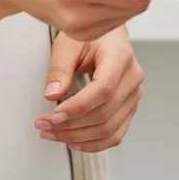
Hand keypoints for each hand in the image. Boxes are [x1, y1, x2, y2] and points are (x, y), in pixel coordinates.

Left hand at [34, 28, 144, 152]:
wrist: (108, 36)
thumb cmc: (91, 36)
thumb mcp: (69, 43)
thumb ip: (60, 68)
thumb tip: (53, 94)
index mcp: (120, 56)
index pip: (103, 90)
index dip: (78, 108)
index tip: (54, 115)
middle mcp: (132, 77)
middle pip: (105, 113)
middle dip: (71, 125)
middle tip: (44, 125)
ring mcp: (134, 94)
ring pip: (109, 129)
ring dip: (78, 137)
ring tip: (53, 133)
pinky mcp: (130, 107)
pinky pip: (115, 134)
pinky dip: (94, 143)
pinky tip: (74, 141)